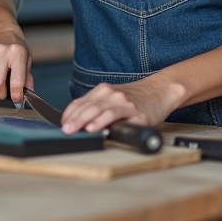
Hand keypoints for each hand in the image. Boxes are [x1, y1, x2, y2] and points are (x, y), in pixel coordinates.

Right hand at [0, 27, 31, 104]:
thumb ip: (27, 78)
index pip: (16, 80)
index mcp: (17, 52)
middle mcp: (0, 51)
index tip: (17, 99)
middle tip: (4, 93)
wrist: (1, 32)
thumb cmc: (15, 48)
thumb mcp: (27, 59)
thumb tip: (27, 95)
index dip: (16, 94)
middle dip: (0, 94)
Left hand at [59, 76, 185, 134]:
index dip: (68, 114)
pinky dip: (101, 121)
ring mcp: (123, 102)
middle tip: (64, 129)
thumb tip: (76, 122)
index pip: (80, 102)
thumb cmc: (136, 98)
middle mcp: (111, 94)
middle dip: (72, 119)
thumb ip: (98, 106)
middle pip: (87, 106)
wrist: (160, 91)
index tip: (61, 124)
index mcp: (103, 90)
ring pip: (98, 109)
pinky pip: (114, 116)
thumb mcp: (114, 98)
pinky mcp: (135, 113)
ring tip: (73, 130)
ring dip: (83, 120)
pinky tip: (93, 128)